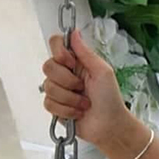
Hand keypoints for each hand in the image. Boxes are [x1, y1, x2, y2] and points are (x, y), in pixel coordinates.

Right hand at [41, 29, 130, 147]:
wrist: (109, 126)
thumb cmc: (111, 99)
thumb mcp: (103, 72)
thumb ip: (86, 53)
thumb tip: (74, 32)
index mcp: (77, 61)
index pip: (56, 43)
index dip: (59, 53)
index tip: (70, 63)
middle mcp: (66, 73)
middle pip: (48, 66)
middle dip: (67, 80)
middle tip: (83, 87)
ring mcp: (59, 90)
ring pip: (48, 87)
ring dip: (70, 98)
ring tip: (84, 103)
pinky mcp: (55, 106)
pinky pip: (48, 103)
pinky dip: (66, 109)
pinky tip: (77, 112)